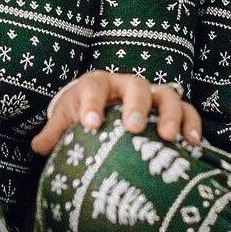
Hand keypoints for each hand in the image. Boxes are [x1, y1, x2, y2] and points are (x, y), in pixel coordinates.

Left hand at [30, 71, 201, 157]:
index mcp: (98, 84)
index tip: (90, 125)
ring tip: (168, 138)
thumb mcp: (66, 118)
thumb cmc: (83, 113)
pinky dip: (191, 124)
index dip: (92, 104)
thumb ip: (54, 132)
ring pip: (166, 95)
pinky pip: (187, 110)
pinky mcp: (171, 108)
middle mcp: (127, 85)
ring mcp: (152, 95)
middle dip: (135, 106)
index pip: (93, 88)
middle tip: (132, 128)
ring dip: (169, 114)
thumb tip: (38, 147)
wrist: (104, 105)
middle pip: (136, 86)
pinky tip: (192, 144)